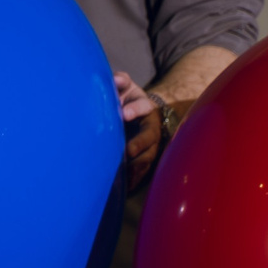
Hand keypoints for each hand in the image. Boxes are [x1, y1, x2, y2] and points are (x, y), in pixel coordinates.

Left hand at [113, 71, 166, 193]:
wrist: (140, 112)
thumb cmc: (127, 98)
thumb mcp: (125, 86)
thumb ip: (120, 81)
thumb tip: (115, 79)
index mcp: (144, 107)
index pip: (143, 106)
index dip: (135, 109)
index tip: (124, 114)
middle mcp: (151, 127)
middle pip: (149, 138)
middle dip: (138, 145)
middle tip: (126, 152)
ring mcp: (150, 145)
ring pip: (147, 157)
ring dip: (136, 165)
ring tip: (123, 173)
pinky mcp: (145, 158)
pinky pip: (142, 171)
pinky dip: (134, 179)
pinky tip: (124, 188)